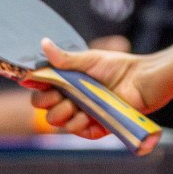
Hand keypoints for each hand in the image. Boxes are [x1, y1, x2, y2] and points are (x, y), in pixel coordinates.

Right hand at [28, 38, 158, 140]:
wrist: (142, 81)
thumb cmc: (118, 66)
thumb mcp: (90, 60)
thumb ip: (65, 58)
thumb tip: (44, 43)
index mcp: (67, 81)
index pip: (41, 86)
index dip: (33, 83)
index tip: (30, 80)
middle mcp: (70, 98)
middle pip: (42, 105)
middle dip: (45, 100)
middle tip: (58, 93)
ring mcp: (80, 113)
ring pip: (55, 120)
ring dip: (60, 113)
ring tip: (74, 105)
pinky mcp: (93, 127)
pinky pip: (75, 130)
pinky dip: (77, 124)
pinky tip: (85, 116)